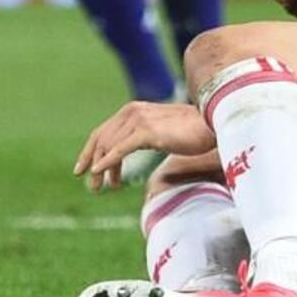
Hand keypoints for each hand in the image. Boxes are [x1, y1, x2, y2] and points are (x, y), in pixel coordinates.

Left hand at [74, 101, 215, 190]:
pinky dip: (107, 162)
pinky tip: (99, 172)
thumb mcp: (165, 131)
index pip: (105, 130)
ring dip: (99, 168)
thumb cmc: (195, 131)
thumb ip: (148, 136)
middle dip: (91, 162)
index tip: (83, 169)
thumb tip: (139, 147)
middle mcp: (133, 111)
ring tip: (99, 187)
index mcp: (136, 110)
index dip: (90, 150)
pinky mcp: (147, 132)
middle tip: (92, 185)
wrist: (213, 126)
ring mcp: (139, 120)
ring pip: (108, 145)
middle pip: (102, 138)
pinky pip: (120, 149)